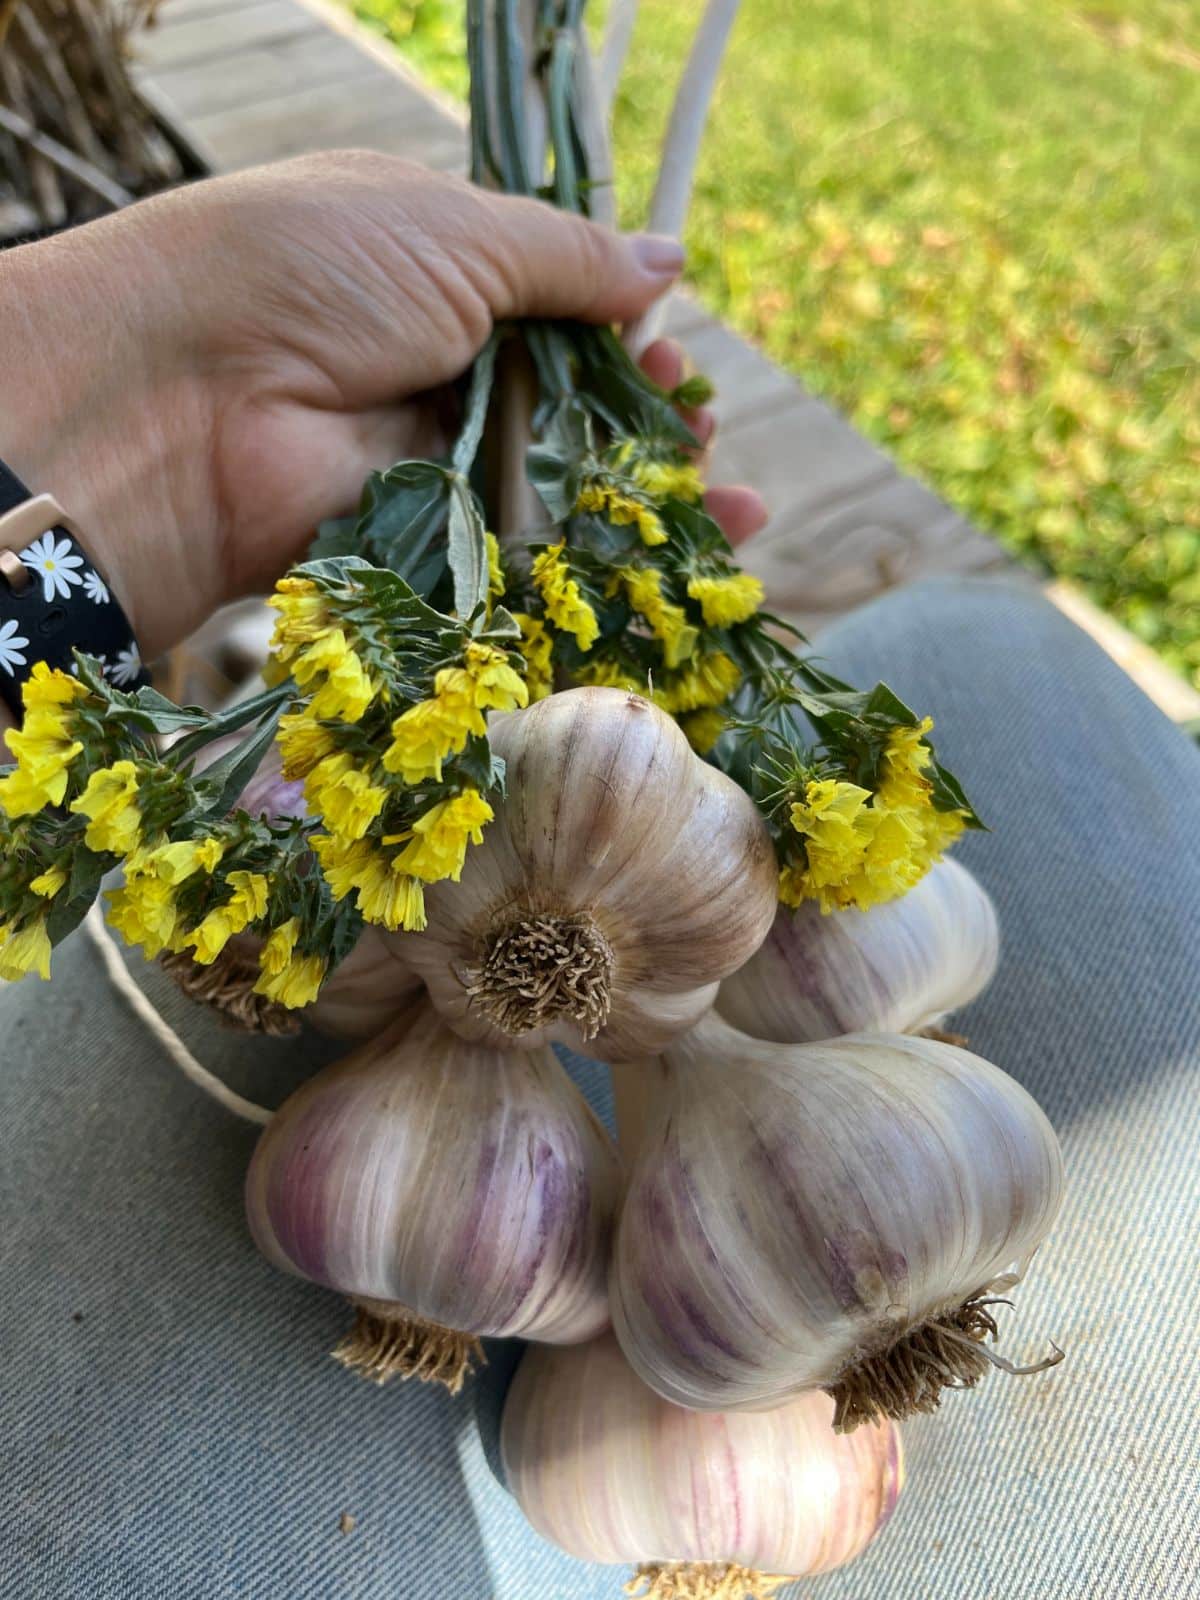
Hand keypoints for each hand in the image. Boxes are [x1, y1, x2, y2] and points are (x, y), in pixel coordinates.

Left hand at [0, 151, 759, 657]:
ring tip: (730, 509)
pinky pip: (521, 555)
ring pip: (559, 489)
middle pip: (570, 409)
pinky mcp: (424, 545)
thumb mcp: (453, 231)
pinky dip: (595, 565)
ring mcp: (431, 462)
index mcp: (439, 274)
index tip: (674, 363)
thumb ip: (566, 260)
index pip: (558, 313)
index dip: (626, 341)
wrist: (184, 398)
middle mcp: (437, 370)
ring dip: (644, 503)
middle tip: (702, 438)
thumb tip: (668, 265)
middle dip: (649, 428)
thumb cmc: (310, 275)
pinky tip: (673, 570)